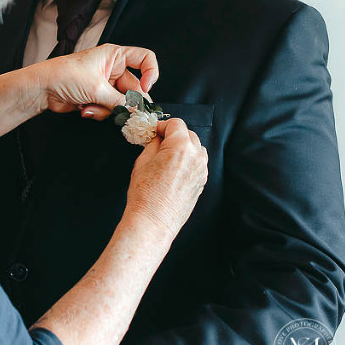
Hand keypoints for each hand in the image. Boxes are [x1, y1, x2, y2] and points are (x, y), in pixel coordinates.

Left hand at [33, 44, 158, 119]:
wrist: (43, 89)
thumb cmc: (65, 75)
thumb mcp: (97, 88)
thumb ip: (121, 101)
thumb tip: (138, 110)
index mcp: (115, 56)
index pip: (145, 59)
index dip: (151, 73)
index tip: (147, 88)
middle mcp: (112, 69)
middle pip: (134, 88)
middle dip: (126, 102)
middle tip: (125, 112)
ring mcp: (105, 85)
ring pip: (121, 102)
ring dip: (107, 109)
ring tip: (90, 106)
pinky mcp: (97, 98)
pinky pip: (108, 109)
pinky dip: (98, 112)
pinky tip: (84, 109)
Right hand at [125, 118, 208, 240]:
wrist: (153, 220)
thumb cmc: (145, 194)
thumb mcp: (142, 161)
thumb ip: (153, 144)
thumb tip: (157, 138)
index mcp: (180, 147)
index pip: (176, 124)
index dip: (162, 125)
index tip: (154, 131)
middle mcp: (195, 156)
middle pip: (189, 134)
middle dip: (174, 135)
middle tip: (159, 142)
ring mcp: (201, 170)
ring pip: (196, 148)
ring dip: (184, 146)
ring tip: (167, 155)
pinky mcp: (202, 182)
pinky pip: (198, 163)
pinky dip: (188, 160)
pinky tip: (174, 168)